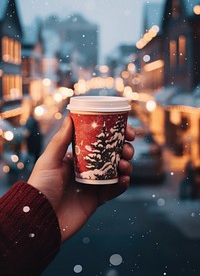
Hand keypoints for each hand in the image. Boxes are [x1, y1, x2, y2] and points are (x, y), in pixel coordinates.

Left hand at [28, 116, 134, 241]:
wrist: (40, 217)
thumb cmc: (41, 186)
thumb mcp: (49, 160)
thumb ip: (60, 140)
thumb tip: (69, 117)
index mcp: (78, 157)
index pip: (100, 142)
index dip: (115, 135)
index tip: (127, 131)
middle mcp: (88, 168)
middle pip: (113, 155)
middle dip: (124, 149)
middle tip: (127, 149)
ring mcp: (94, 184)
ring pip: (117, 171)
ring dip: (126, 165)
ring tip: (125, 164)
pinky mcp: (97, 200)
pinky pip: (114, 190)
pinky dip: (122, 185)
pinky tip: (124, 179)